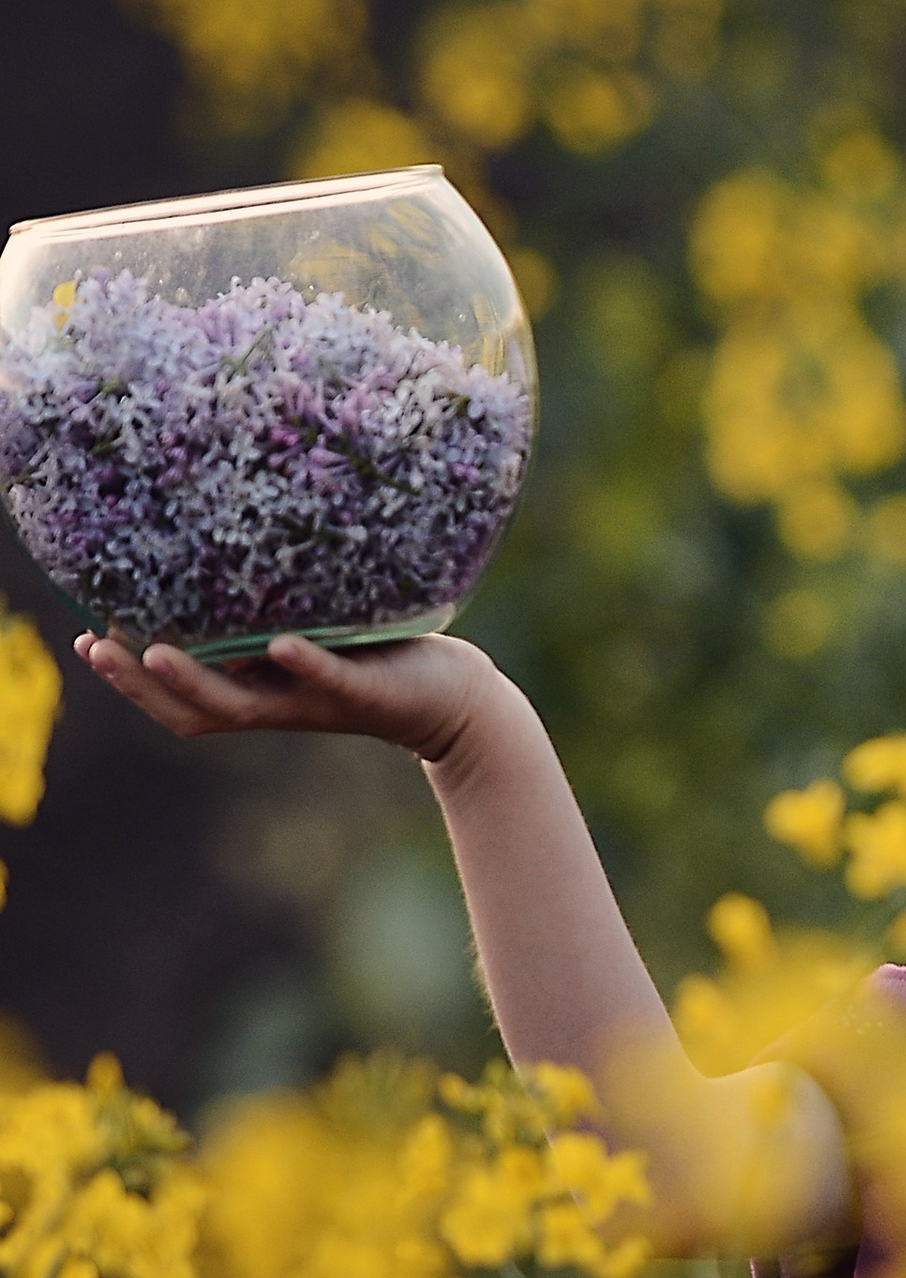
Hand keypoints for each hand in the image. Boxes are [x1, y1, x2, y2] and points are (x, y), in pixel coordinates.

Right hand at [73, 628, 495, 764]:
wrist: (452, 697)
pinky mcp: (366, 692)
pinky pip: (329, 678)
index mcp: (258, 693)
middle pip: (194, 711)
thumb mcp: (310, 635)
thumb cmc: (375, 657)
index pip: (179, 698)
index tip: (82, 642)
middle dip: (138, 684)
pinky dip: (300, 663)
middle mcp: (278, 704)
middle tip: (95, 649)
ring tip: (152, 652)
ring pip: (244, 706)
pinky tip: (275, 644)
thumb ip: (266, 619)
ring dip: (195, 680)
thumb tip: (217, 567)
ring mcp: (317, 701)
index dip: (128, 680)